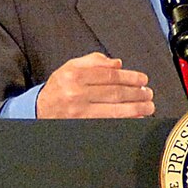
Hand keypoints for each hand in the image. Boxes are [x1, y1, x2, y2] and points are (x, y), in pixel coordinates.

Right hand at [34, 53, 152, 118]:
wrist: (39, 110)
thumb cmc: (58, 88)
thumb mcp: (70, 68)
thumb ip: (93, 62)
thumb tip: (118, 64)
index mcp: (74, 75)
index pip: (109, 76)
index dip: (130, 77)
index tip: (143, 79)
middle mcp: (76, 93)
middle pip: (115, 92)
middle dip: (136, 93)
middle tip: (148, 93)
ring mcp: (80, 112)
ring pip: (115, 109)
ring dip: (136, 108)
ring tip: (148, 105)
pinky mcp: (83, 125)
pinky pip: (110, 123)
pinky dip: (126, 121)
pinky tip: (137, 118)